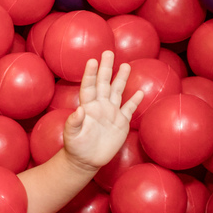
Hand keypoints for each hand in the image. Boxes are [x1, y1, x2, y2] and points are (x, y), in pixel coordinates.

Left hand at [62, 51, 143, 171]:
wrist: (86, 160)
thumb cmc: (75, 147)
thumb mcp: (72, 136)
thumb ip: (74, 122)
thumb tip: (79, 109)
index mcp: (87, 106)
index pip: (89, 86)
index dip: (90, 74)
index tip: (92, 60)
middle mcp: (100, 106)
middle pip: (104, 83)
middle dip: (106, 68)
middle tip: (108, 52)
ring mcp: (111, 113)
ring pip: (117, 92)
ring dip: (121, 79)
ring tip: (126, 66)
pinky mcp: (121, 123)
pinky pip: (129, 109)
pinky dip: (135, 101)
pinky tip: (140, 92)